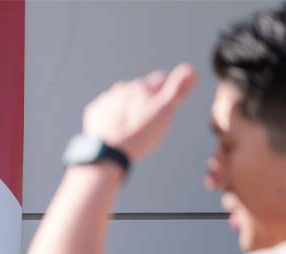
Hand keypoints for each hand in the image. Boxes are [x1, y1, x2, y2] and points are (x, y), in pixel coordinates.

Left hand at [83, 63, 197, 161]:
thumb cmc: (140, 133)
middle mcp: (122, 87)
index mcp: (142, 86)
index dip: (168, 91)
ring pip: (122, 99)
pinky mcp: (94, 112)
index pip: (161, 79)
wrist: (108, 153)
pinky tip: (116, 129)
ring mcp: (106, 99)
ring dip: (128, 107)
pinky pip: (106, 110)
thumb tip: (191, 69)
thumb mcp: (165, 111)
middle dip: (146, 99)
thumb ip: (178, 90)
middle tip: (151, 120)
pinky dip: (111, 117)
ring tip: (133, 126)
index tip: (169, 104)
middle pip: (140, 89)